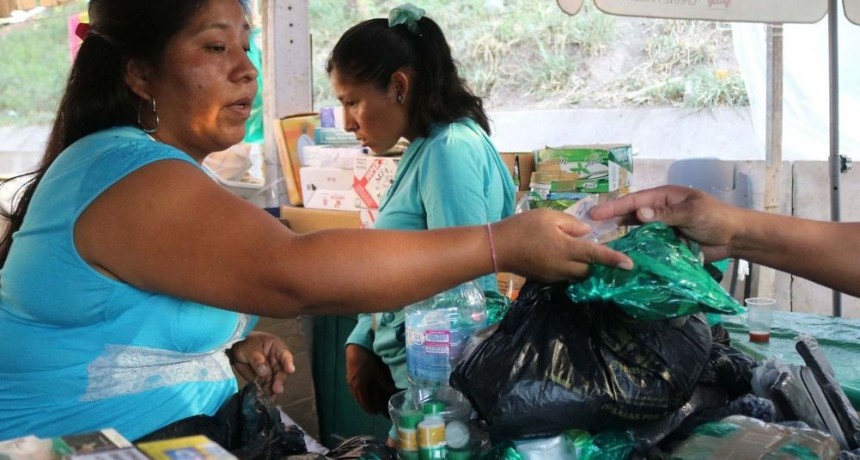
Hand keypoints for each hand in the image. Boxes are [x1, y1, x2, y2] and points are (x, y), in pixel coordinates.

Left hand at [228, 331, 294, 396]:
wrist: (235, 349)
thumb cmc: (245, 343)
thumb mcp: (249, 348)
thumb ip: (257, 358)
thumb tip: (264, 371)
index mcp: (276, 348)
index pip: (285, 355)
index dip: (288, 362)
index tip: (290, 370)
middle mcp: (277, 361)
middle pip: (281, 371)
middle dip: (280, 380)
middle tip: (277, 389)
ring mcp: (271, 371)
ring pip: (275, 382)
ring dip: (273, 389)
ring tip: (269, 397)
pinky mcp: (264, 380)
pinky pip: (266, 387)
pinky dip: (265, 393)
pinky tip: (264, 398)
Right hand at [345, 344, 396, 415]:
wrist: (356, 348)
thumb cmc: (367, 360)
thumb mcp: (377, 372)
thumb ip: (384, 383)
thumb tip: (392, 391)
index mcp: (359, 387)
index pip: (365, 402)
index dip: (370, 408)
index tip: (374, 413)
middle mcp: (353, 386)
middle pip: (359, 400)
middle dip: (365, 406)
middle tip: (371, 411)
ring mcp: (349, 381)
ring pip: (355, 395)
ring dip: (361, 400)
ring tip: (366, 404)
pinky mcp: (349, 376)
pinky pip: (353, 390)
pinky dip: (358, 394)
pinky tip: (361, 392)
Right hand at [492, 209, 633, 280]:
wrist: (497, 248)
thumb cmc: (522, 227)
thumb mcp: (548, 216)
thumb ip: (571, 223)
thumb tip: (587, 232)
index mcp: (566, 249)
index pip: (597, 256)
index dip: (615, 260)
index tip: (631, 265)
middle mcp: (563, 266)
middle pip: (590, 269)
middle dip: (598, 263)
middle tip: (603, 251)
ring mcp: (554, 275)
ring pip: (578, 274)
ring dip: (584, 265)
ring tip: (582, 252)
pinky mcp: (546, 278)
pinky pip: (565, 275)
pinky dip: (570, 267)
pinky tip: (564, 256)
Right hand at [589, 185, 741, 261]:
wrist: (734, 238)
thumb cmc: (716, 218)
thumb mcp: (692, 213)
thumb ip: (666, 215)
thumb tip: (640, 214)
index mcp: (664, 197)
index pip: (635, 201)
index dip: (614, 207)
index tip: (596, 213)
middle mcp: (659, 211)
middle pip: (631, 214)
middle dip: (611, 219)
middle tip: (590, 228)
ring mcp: (661, 228)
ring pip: (636, 231)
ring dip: (620, 235)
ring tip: (600, 242)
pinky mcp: (665, 244)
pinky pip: (646, 245)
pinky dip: (634, 249)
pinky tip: (621, 255)